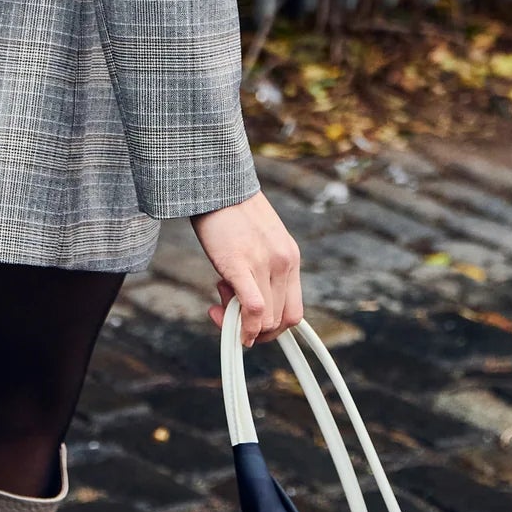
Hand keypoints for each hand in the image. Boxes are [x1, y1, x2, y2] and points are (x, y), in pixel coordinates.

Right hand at [191, 189, 303, 344]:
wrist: (216, 182)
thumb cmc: (230, 211)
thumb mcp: (259, 240)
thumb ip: (260, 269)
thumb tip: (242, 304)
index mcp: (290, 257)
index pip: (294, 311)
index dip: (272, 327)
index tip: (249, 323)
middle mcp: (284, 262)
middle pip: (282, 321)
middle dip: (255, 329)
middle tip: (227, 310)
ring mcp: (265, 263)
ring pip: (267, 320)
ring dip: (241, 324)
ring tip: (219, 299)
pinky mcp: (240, 263)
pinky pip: (253, 308)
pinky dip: (242, 326)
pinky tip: (224, 320)